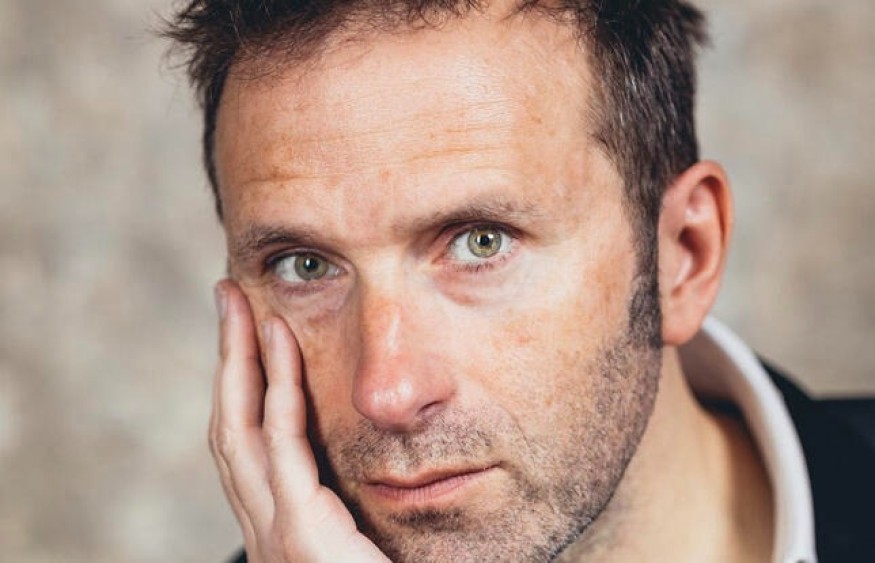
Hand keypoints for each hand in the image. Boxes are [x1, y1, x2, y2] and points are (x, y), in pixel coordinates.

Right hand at [210, 280, 388, 562]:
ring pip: (241, 428)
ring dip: (239, 359)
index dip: (243, 384)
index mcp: (280, 527)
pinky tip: (278, 342)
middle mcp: (265, 528)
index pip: (249, 444)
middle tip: (226, 297)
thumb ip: (357, 505)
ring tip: (238, 302)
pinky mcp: (300, 536)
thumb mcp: (367, 541)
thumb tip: (391, 460)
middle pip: (230, 426)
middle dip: (226, 359)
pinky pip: (283, 446)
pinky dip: (276, 389)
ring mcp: (276, 534)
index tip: (250, 331)